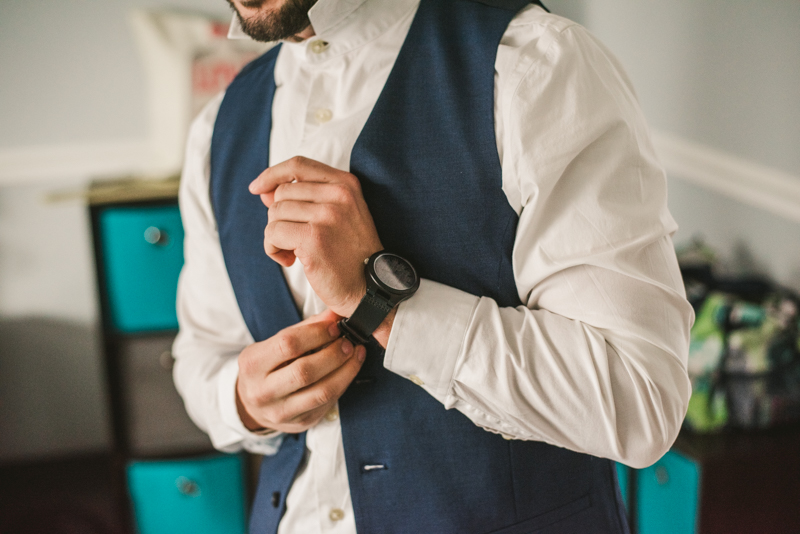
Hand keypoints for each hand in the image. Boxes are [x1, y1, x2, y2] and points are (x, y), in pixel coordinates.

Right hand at [236, 310, 365, 433]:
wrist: (254, 403)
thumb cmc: (267, 367)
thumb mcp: (275, 344)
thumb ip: (305, 328)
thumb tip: (334, 314)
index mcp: (252, 364)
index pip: (287, 344)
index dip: (316, 333)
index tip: (334, 326)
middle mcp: (262, 392)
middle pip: (305, 371)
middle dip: (333, 354)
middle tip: (348, 342)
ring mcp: (281, 412)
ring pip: (321, 392)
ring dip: (346, 370)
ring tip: (356, 354)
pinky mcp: (300, 423)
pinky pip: (328, 403)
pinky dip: (344, 383)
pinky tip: (350, 370)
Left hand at [249, 156, 382, 316]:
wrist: (368, 287)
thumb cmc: (349, 252)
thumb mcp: (337, 215)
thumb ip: (304, 197)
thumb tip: (264, 191)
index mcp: (346, 184)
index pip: (299, 165)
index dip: (272, 174)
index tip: (257, 188)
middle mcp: (339, 195)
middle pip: (282, 193)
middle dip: (278, 217)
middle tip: (294, 239)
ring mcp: (327, 215)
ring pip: (274, 213)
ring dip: (275, 236)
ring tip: (293, 251)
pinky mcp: (313, 238)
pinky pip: (273, 234)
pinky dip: (273, 249)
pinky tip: (290, 260)